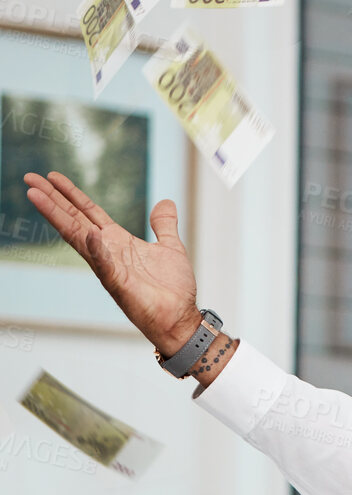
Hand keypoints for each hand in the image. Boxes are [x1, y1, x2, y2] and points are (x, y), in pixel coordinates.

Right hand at [22, 171, 200, 355]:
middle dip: (52, 199)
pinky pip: (105, 265)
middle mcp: (106, 251)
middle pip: (74, 219)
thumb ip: (164, 225)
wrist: (180, 318)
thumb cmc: (173, 288)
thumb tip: (165, 202)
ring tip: (37, 195)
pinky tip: (90, 234)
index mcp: (117, 241)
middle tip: (29, 178)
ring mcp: (108, 268)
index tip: (51, 176)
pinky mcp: (119, 285)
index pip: (88, 212)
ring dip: (58, 216)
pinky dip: (98, 250)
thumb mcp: (170, 247)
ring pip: (78, 237)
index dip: (71, 194)